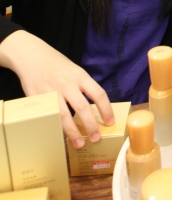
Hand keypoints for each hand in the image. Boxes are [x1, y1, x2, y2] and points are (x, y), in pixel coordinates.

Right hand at [0, 30, 113, 146]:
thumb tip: (96, 108)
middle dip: (90, 125)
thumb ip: (83, 87)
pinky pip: (49, 116)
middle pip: (82, 108)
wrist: (32, 55)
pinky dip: (56, 128)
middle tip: (96, 138)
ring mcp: (52, 92)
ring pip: (64, 116)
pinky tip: (60, 136)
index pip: (98, 94)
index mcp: (80, 76)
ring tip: (80, 143)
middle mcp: (67, 84)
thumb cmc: (57, 65)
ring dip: (73, 132)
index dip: (106, 109)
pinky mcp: (38, 99)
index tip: (110, 122)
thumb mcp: (75, 71)